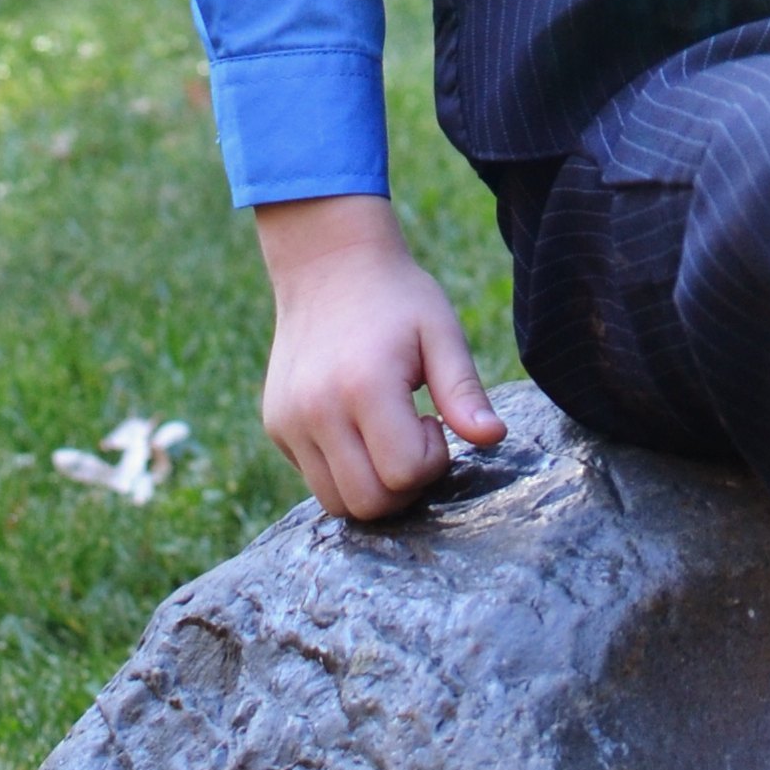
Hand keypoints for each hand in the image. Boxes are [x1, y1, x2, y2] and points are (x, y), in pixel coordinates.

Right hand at [254, 192, 503, 521]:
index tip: (431, 419)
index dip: (432, 459)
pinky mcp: (276, 427)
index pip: (405, 474)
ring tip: (386, 434)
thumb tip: (493, 438)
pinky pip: (316, 481)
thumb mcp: (441, 332)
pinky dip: (344, 471)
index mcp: (363, 386)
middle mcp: (317, 411)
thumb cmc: (397, 299)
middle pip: (370, 503)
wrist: (328, 265)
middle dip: (405, 485)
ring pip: (338, 504)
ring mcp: (289, 422)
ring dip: (373, 486)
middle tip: (414, 435)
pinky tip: (358, 427)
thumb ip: (464, 391)